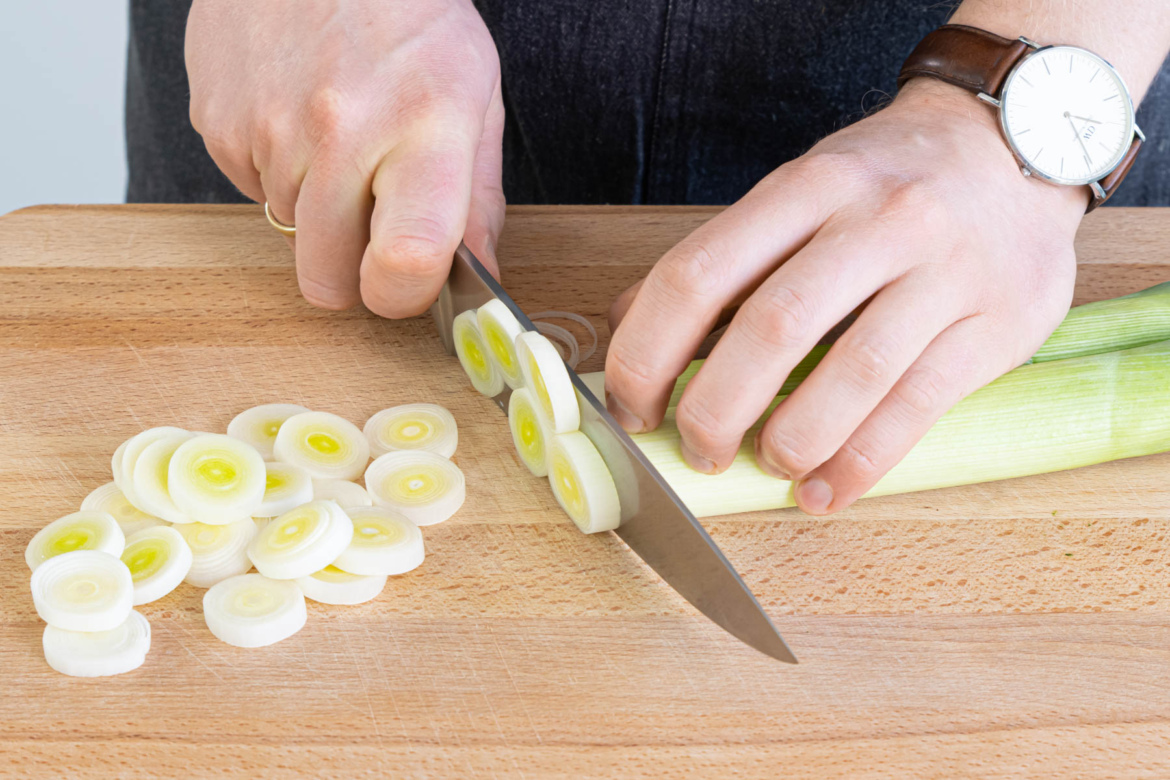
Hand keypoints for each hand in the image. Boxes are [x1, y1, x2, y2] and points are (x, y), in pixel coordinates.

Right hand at [186, 0, 504, 315]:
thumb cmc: (410, 17)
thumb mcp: (475, 95)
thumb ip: (478, 198)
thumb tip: (479, 277)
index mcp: (423, 124)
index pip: (406, 258)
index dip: (404, 295)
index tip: (409, 284)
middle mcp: (340, 129)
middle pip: (328, 278)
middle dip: (353, 269)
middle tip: (375, 216)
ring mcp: (268, 126)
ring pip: (290, 235)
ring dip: (317, 210)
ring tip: (342, 139)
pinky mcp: (217, 121)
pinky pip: (252, 191)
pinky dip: (280, 172)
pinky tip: (301, 117)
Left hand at [605, 79, 1085, 514]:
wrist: (1017, 143)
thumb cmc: (890, 181)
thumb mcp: (799, 193)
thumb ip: (720, 261)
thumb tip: (626, 326)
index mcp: (807, 186)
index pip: (698, 273)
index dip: (647, 352)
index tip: (633, 406)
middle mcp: (876, 219)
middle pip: (772, 328)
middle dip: (714, 408)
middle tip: (697, 449)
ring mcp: (944, 270)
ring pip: (852, 373)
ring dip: (791, 439)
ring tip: (766, 464)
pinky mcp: (997, 323)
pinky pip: (916, 407)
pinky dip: (859, 463)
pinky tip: (824, 492)